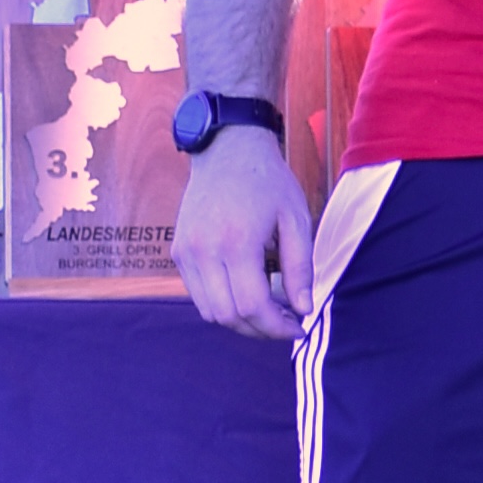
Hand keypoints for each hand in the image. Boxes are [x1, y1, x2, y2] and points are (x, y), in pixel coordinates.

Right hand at [172, 121, 320, 339]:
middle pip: (227, 315)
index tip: (299, 328)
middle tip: (286, 325)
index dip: (277, 326)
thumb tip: (303, 308)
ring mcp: (185, 253)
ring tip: (269, 312)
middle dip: (259, 330)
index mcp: (236, 242)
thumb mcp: (296, 219)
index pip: (252, 306)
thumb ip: (299, 267)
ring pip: (209, 311)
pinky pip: (198, 294)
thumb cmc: (268, 182)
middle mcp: (203, 251)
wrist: (227, 152)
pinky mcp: (178, 252)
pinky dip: (222, 304)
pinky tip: (246, 294)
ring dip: (240, 321)